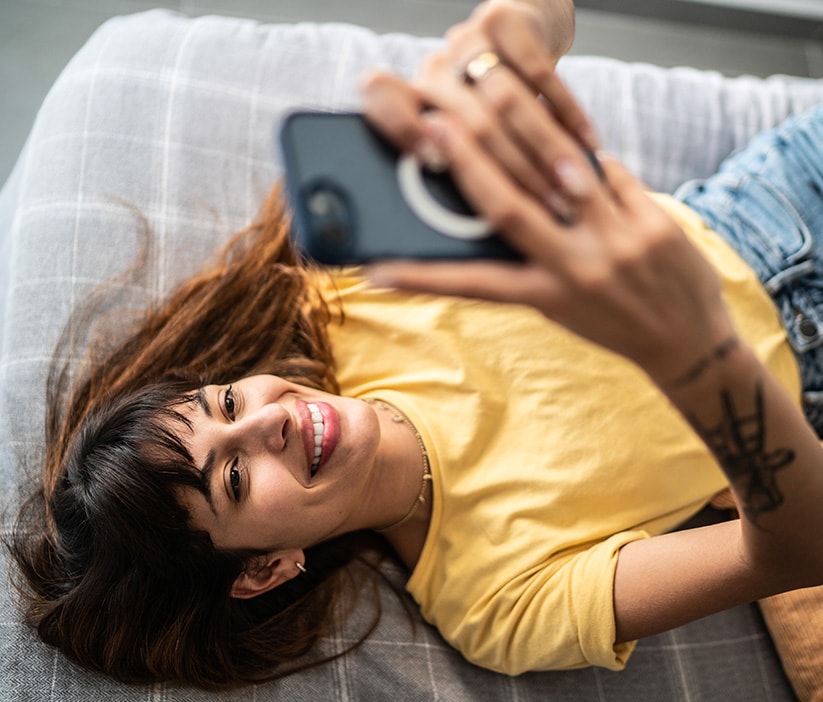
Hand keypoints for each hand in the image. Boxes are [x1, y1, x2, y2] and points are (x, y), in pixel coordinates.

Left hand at [362, 0, 594, 209]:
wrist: (520, 33)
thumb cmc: (489, 111)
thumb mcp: (466, 140)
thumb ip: (458, 176)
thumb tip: (467, 239)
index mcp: (412, 101)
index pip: (385, 102)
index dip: (403, 127)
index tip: (429, 161)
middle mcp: (433, 70)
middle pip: (468, 122)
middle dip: (512, 174)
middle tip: (545, 212)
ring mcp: (466, 41)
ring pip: (504, 100)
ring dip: (542, 150)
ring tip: (570, 189)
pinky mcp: (502, 21)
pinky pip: (539, 71)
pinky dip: (566, 113)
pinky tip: (587, 144)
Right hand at [367, 111, 736, 386]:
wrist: (689, 342)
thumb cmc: (613, 322)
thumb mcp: (562, 305)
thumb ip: (532, 263)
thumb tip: (500, 208)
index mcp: (547, 296)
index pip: (472, 284)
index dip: (421, 278)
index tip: (377, 269)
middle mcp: (577, 269)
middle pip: (511, 206)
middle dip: (470, 162)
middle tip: (437, 127)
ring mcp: (618, 241)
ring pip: (564, 171)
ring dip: (527, 126)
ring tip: (497, 91)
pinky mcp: (653, 221)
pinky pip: (611, 171)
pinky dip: (588, 152)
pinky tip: (571, 134)